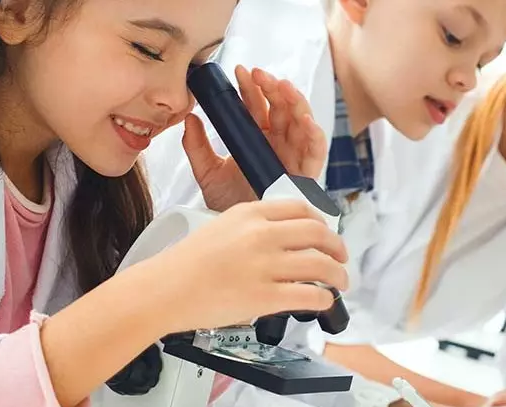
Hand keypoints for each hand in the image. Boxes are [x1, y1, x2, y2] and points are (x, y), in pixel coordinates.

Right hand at [151, 200, 348, 331]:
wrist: (164, 290)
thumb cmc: (187, 263)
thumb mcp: (221, 227)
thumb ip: (254, 228)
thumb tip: (286, 241)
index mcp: (250, 213)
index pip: (301, 209)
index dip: (322, 223)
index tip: (327, 233)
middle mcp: (262, 235)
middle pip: (318, 234)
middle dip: (338, 247)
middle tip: (341, 258)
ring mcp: (265, 266)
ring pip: (322, 265)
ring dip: (338, 275)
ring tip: (340, 282)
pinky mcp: (265, 297)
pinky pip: (309, 295)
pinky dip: (324, 299)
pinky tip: (324, 301)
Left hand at [184, 65, 326, 211]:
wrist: (243, 236)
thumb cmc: (231, 205)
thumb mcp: (208, 173)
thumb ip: (198, 147)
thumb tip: (189, 119)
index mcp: (257, 139)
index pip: (256, 106)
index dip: (250, 88)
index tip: (237, 72)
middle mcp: (278, 144)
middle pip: (279, 108)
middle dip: (271, 88)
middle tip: (258, 75)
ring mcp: (293, 156)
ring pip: (300, 122)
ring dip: (293, 101)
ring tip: (281, 87)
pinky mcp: (307, 174)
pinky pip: (316, 151)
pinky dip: (314, 134)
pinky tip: (305, 120)